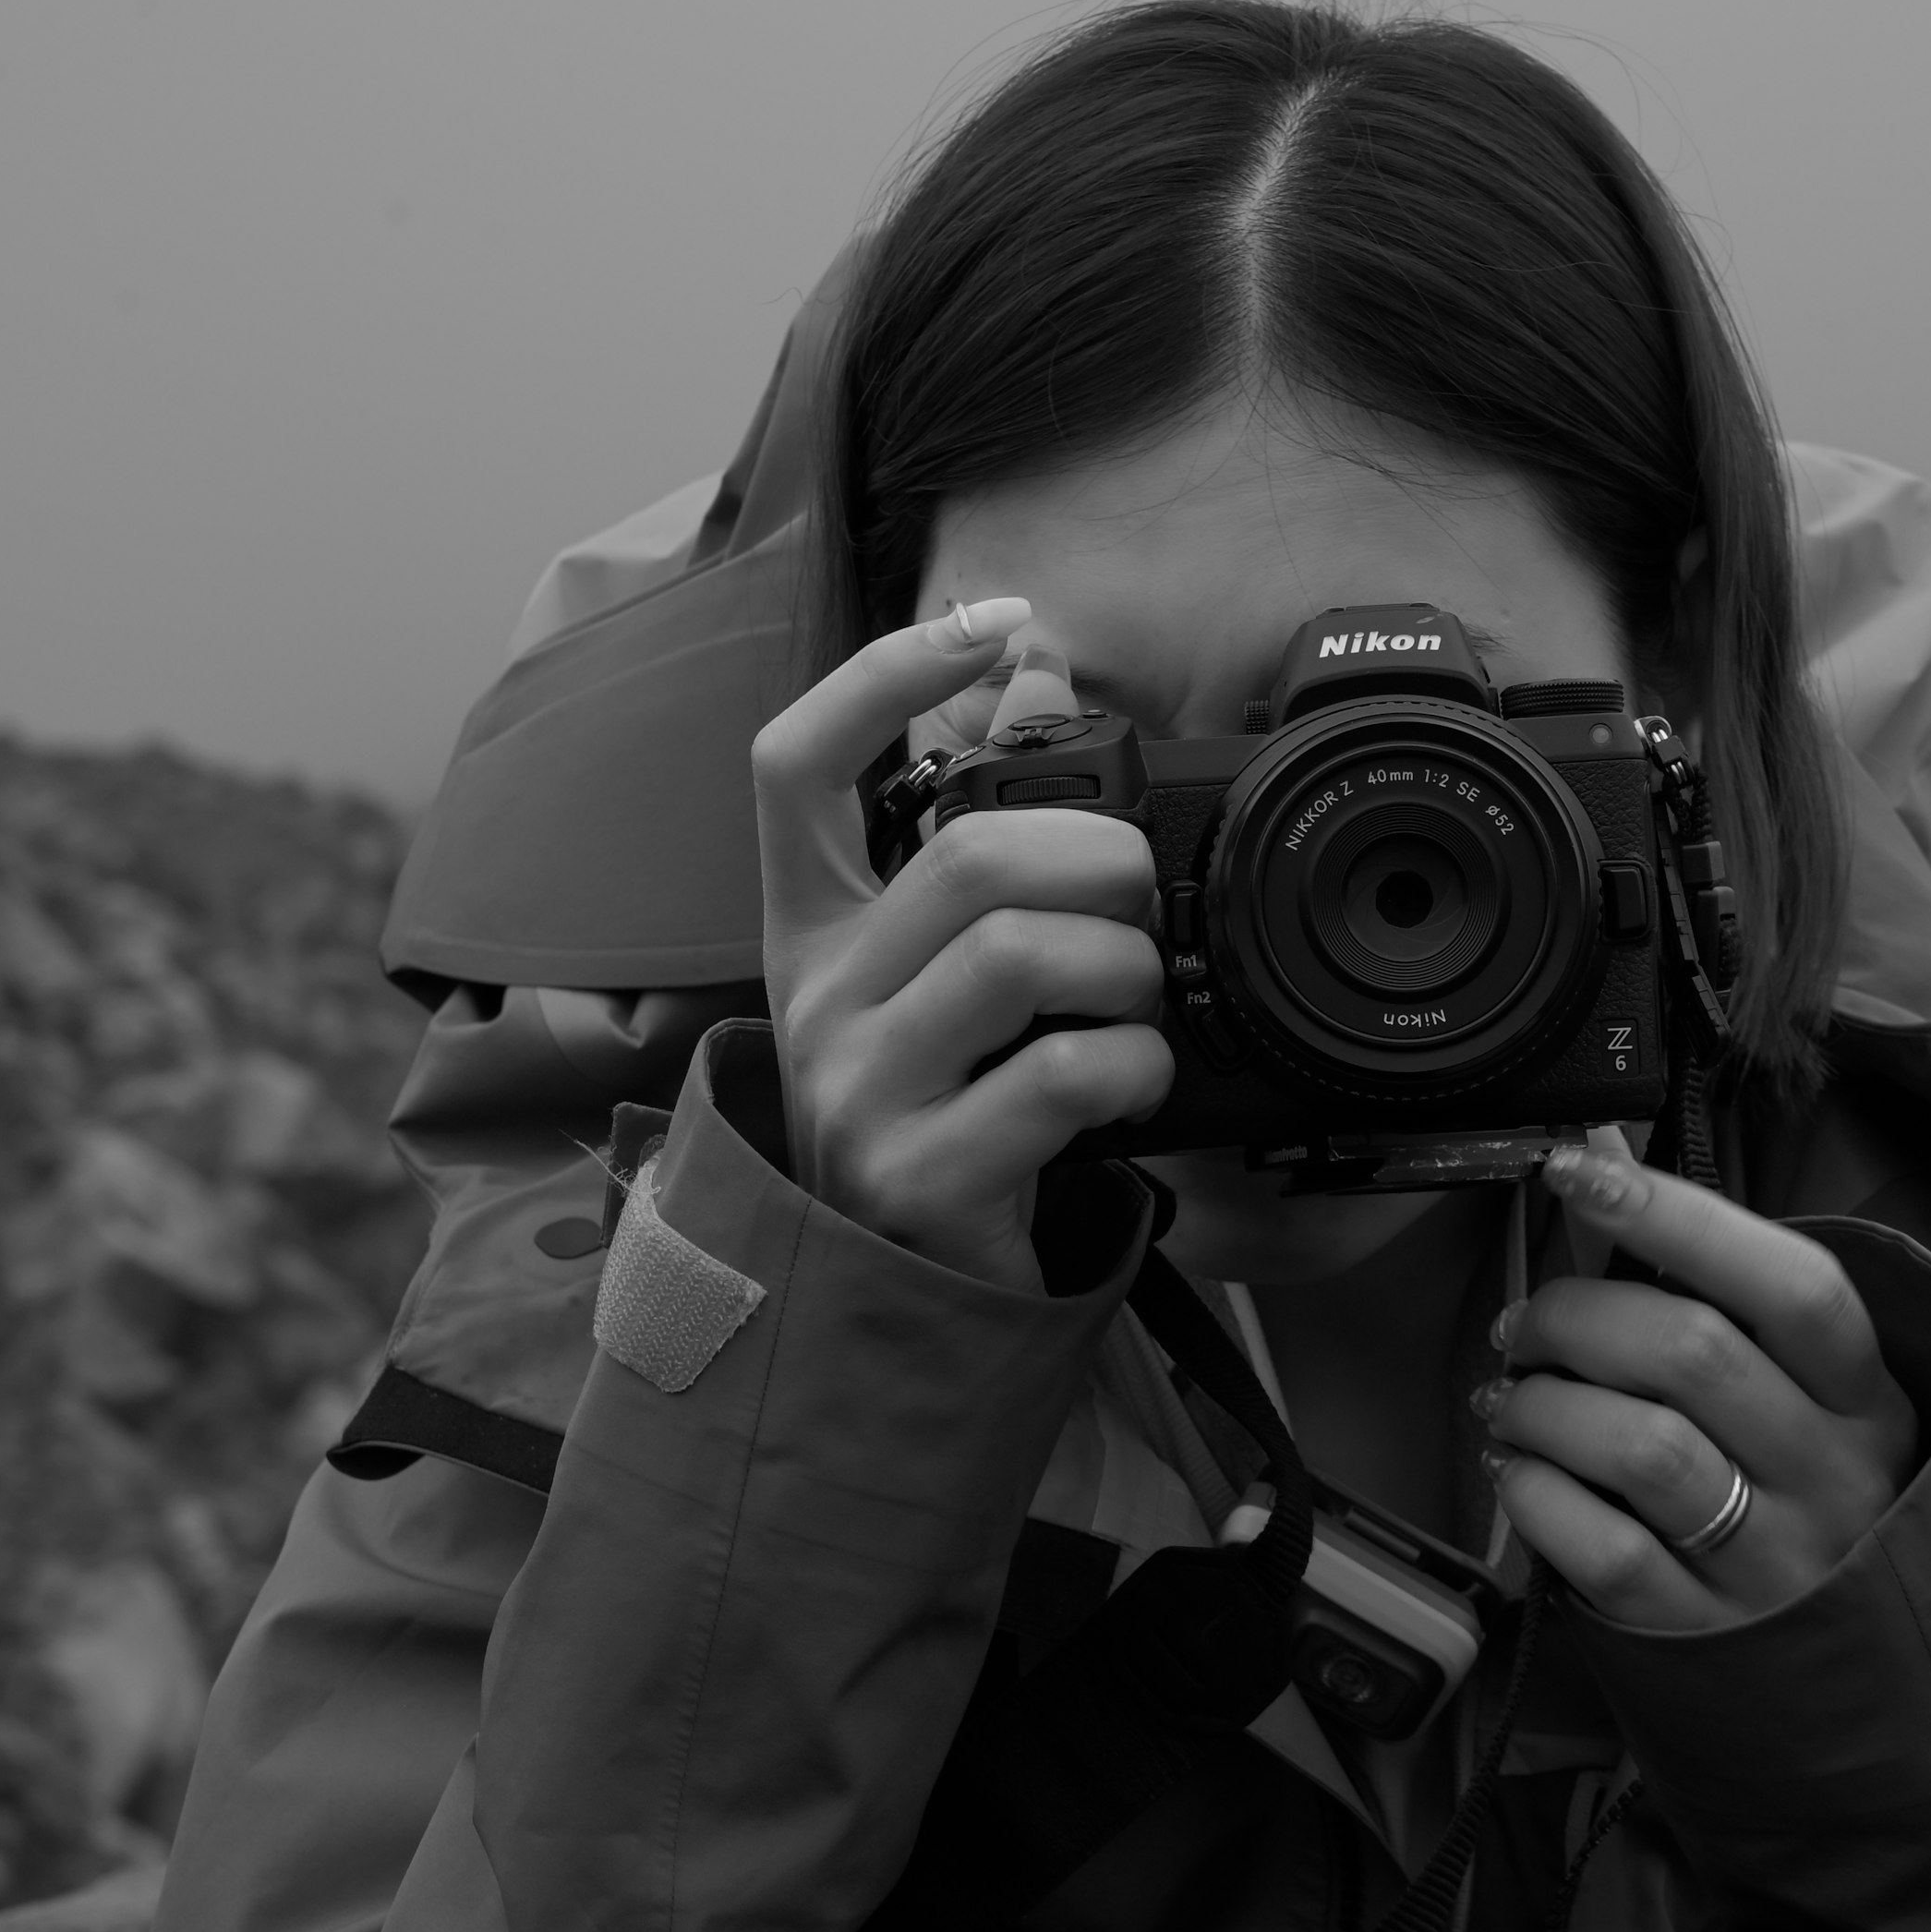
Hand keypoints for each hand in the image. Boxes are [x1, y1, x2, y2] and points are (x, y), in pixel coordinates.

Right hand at [750, 598, 1173, 1290]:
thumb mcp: (946, 981)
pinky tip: (1130, 1087)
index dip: (884, 678)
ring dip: (1124, 968)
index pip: (792, 766)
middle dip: (1100, 864)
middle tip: (1136, 913)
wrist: (905, 1302)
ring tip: (1139, 1006)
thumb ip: (989, 844)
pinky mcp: (917, 1175)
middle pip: (968, 856)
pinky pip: (1057, 1075)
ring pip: (1016, 952)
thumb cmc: (947, 1116)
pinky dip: (1131, 1066)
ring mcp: (857, 1090)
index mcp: (811, 931)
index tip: (993, 629)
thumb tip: (1037, 671)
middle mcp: (815, 1000)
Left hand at [1479, 1136, 1918, 1632]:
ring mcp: (1774, 1565)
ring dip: (1545, 1406)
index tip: (1578, 1173)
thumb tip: (1598, 1164)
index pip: (1793, 1286)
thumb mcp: (1814, 1402)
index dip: (1678, 1215)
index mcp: (1870, 1402)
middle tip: (1527, 1326)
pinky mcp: (1706, 1635)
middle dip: (1577, 1316)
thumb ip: (1724, 1296)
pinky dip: (1538, 1494)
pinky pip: (1604, 1549)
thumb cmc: (1811, 1502)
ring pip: (1642, 1449)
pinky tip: (1520, 1473)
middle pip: (1693, 1354)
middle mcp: (1835, 1479)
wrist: (1866, 1682)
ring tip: (1512, 1401)